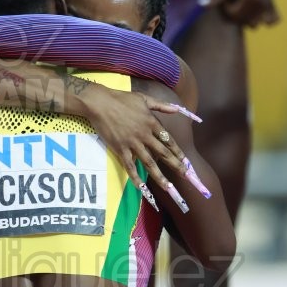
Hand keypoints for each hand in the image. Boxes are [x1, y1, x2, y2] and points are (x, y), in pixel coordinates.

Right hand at [82, 85, 208, 209]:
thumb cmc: (121, 99)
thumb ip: (161, 105)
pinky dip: (135, 177)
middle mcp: (145, 135)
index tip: (185, 161)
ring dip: (160, 176)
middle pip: (163, 153)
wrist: (100, 103)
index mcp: (151, 122)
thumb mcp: (144, 99)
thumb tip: (176, 110)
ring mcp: (132, 143)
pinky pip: (129, 166)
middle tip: (186, 176)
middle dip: (175, 165)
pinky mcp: (120, 149)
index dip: (177, 151)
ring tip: (168, 187)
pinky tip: (141, 187)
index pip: (168, 140)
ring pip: (149, 163)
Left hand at [202, 0, 279, 27]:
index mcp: (249, 0)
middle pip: (243, 22)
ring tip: (244, 4)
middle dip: (236, 13)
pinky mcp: (272, 5)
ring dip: (247, 19)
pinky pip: (273, 21)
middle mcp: (260, 6)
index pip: (234, 15)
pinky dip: (267, 20)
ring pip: (254, 25)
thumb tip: (202, 6)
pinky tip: (259, 14)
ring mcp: (267, 6)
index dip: (228, 6)